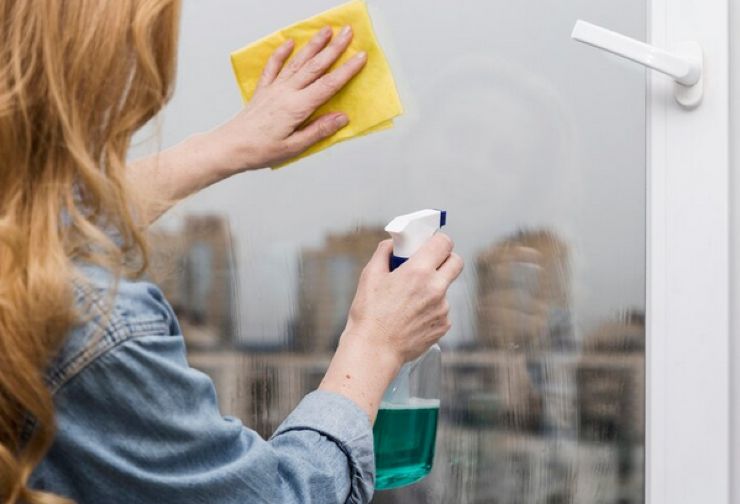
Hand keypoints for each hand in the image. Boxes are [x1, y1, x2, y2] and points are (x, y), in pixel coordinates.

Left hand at [212, 25, 366, 171]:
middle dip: (334, 48)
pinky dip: (281, 53)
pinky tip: (289, 42)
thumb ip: (319, 131)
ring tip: (326, 31)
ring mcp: (274, 89)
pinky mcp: (263, 90)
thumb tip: (341, 118)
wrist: (230, 147)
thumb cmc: (260, 150)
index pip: (328, 85)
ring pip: (297, 62)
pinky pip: (273, 67)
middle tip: (347, 33)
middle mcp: (286, 93)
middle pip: (315, 66)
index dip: (346, 70)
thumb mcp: (294, 147)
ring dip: (313, 45)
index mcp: (297, 107)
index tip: (360, 57)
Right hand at [345, 235, 463, 363]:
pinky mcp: (443, 326)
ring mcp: (442, 309)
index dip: (438, 241)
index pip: (444, 243)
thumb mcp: (370, 276)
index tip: (430, 245)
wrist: (374, 350)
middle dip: (445, 259)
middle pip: (456, 262)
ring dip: (433, 288)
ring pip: (446, 288)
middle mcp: (436, 288)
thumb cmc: (369, 314)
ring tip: (409, 301)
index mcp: (418, 271)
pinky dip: (430, 309)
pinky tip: (412, 317)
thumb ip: (384, 253)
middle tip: (429, 264)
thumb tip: (393, 244)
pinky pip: (442, 310)